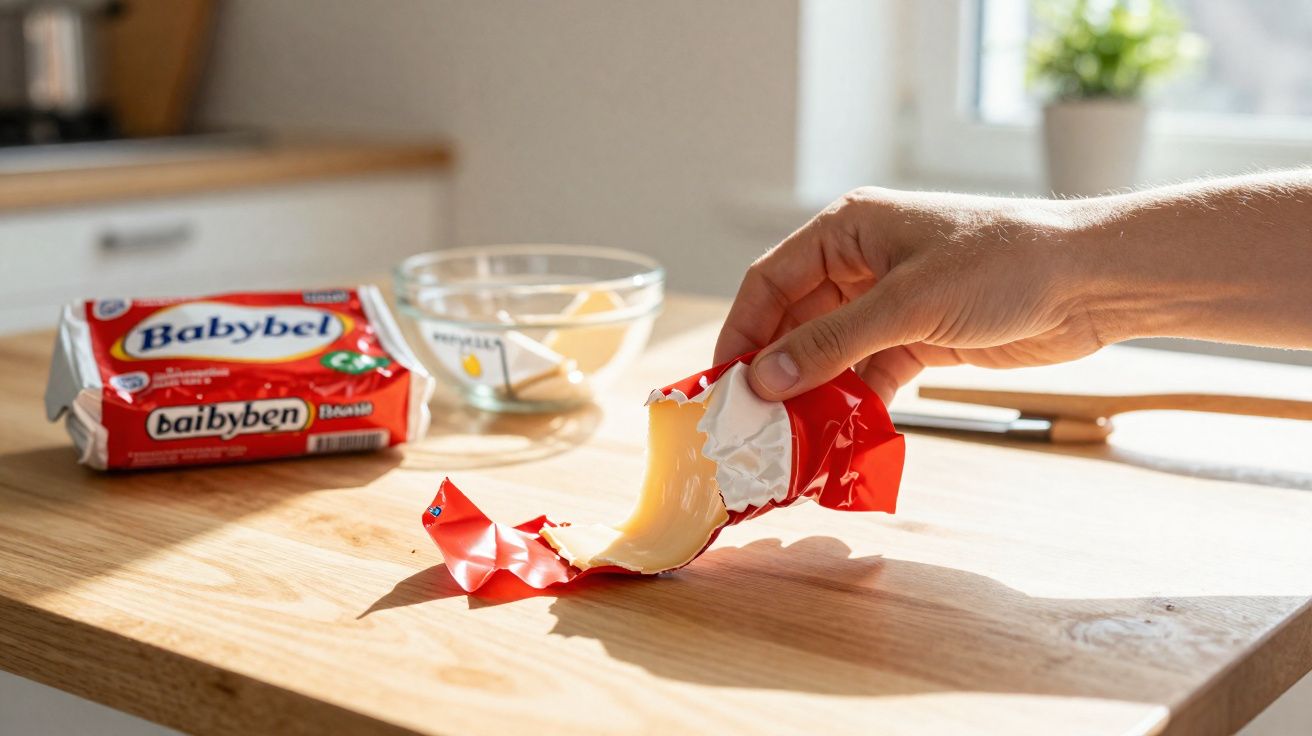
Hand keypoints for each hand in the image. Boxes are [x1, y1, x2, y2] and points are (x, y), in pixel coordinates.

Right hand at [714, 187, 1102, 402]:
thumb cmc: (1001, 265)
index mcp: (847, 229)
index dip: (742, 331)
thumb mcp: (907, 304)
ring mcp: (890, 302)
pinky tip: (840, 436)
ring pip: (830, 352)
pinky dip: (854, 403)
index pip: (770, 280)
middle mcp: (861, 263)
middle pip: (795, 321)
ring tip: (790, 439)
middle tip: (752, 422)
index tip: (724, 383)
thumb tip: (764, 379)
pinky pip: (868, 373)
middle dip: (776, 370)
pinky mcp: (919, 337)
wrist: (1090, 282)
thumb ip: (831, 343)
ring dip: (813, 393)